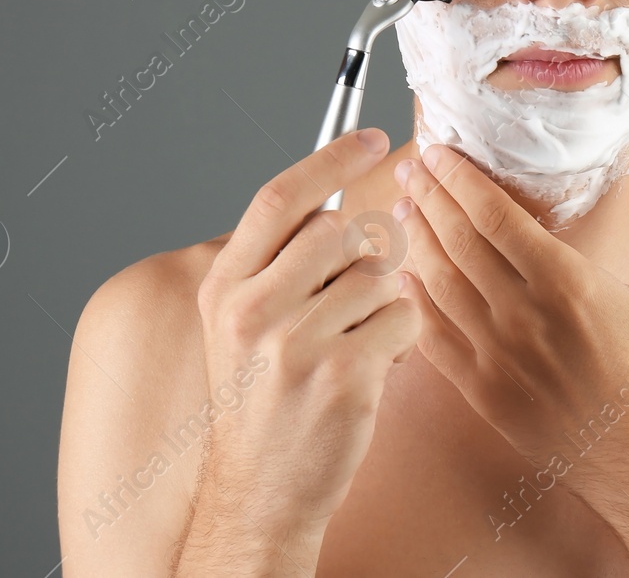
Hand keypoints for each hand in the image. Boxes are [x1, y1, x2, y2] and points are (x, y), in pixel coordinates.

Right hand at [185, 128, 421, 561]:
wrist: (260, 491)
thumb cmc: (261, 402)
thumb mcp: (241, 324)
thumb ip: (281, 262)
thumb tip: (344, 197)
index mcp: (225, 287)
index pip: (279, 197)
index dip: (331, 158)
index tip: (372, 137)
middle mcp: (252, 310)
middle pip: (340, 230)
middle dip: (363, 254)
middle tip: (352, 296)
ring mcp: (297, 343)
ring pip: (379, 275)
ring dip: (380, 305)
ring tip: (350, 344)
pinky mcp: (343, 374)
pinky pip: (402, 318)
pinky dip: (399, 339)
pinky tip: (368, 367)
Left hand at [393, 146, 628, 505]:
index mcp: (568, 284)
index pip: (495, 216)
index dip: (460, 179)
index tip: (440, 153)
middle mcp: (523, 317)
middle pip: (457, 240)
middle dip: (429, 197)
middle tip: (412, 167)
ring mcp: (497, 358)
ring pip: (438, 284)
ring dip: (416, 240)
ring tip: (404, 208)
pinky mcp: (484, 393)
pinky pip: (433, 339)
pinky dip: (412, 302)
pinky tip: (402, 278)